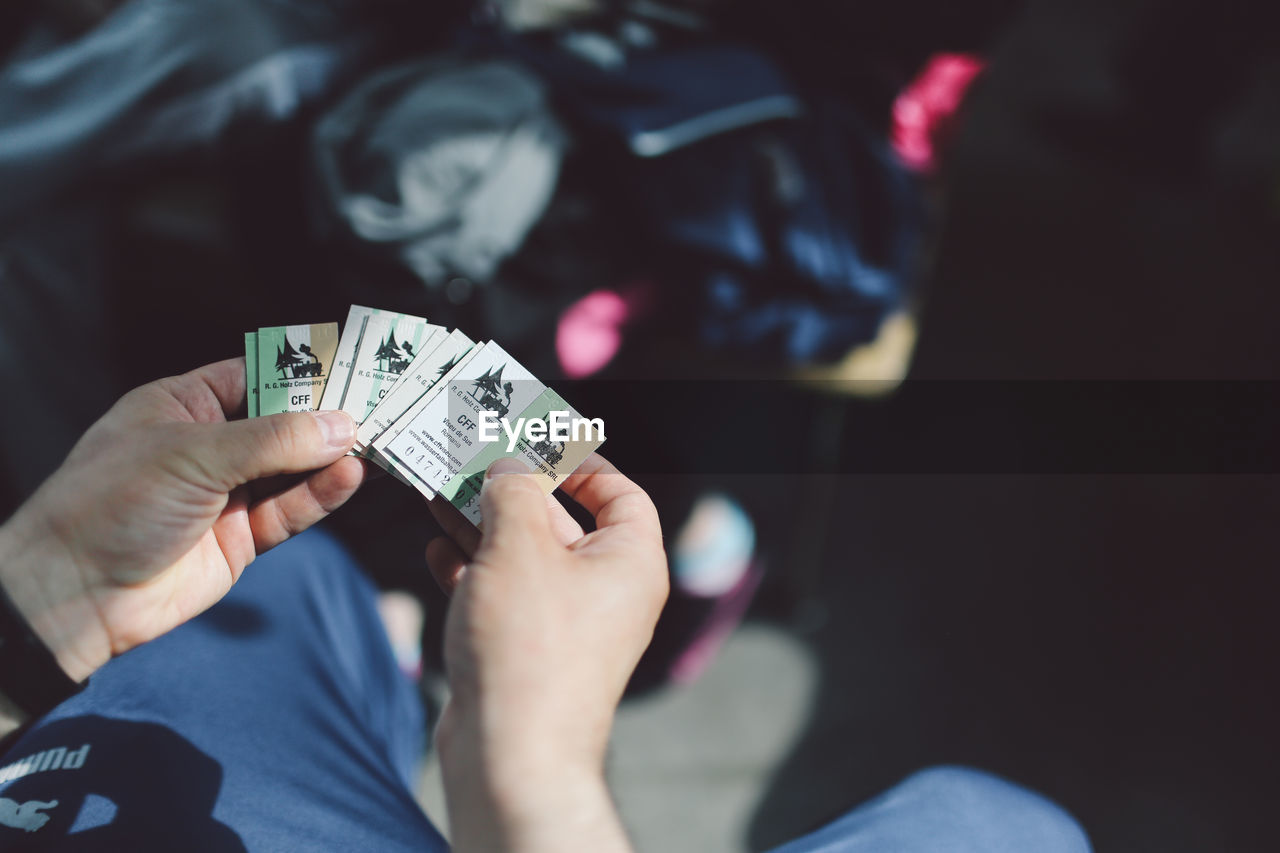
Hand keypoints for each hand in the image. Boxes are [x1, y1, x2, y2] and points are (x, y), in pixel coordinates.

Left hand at [0, 358, 364, 684]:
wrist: (73, 596)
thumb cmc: (109, 504)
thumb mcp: (193, 455)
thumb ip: (273, 440)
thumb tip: (342, 426)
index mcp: (186, 405)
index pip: (259, 376)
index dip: (306, 372)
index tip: (357, 367)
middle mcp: (212, 445)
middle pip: (286, 424)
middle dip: (331, 417)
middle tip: (384, 407)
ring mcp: (229, 492)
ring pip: (297, 468)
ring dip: (335, 458)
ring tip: (379, 444)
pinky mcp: (243, 537)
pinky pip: (293, 510)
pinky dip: (323, 495)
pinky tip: (350, 477)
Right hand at [426, 454, 667, 852]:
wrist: (511, 756)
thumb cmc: (530, 648)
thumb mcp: (519, 546)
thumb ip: (513, 492)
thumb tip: (509, 467)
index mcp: (629, 562)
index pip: (621, 494)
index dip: (582, 462)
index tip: (539, 443)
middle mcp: (605, 592)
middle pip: (562, 521)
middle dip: (512, 489)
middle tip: (469, 456)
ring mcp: (566, 624)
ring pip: (524, 556)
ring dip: (482, 523)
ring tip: (438, 490)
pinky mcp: (528, 650)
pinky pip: (504, 594)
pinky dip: (472, 569)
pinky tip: (438, 548)